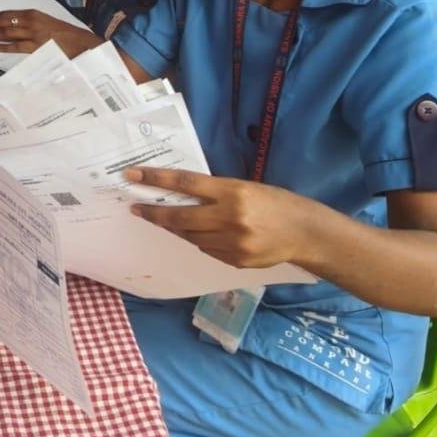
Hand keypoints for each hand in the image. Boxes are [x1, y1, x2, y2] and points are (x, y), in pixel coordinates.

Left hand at [0, 8, 102, 57]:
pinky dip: (3, 46)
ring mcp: (34, 33)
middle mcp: (31, 20)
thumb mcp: (45, 23)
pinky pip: (16, 46)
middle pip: (2, 21)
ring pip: (6, 32)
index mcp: (33, 13)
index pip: (5, 14)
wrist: (82, 42)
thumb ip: (30, 24)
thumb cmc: (64, 34)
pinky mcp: (37, 46)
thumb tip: (11, 28)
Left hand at [126, 168, 315, 268]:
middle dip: (154, 213)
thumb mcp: (244, 187)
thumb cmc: (273, 202)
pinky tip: (206, 234)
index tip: (132, 176)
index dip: (155, 179)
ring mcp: (232, 243)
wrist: (304, 233)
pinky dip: (200, 241)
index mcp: (231, 192)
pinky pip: (206, 250)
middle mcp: (229, 217)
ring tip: (169, 220)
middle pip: (180, 216)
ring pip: (190, 236)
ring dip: (176, 228)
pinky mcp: (235, 260)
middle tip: (136, 208)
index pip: (185, 183)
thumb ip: (214, 192)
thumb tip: (180, 195)